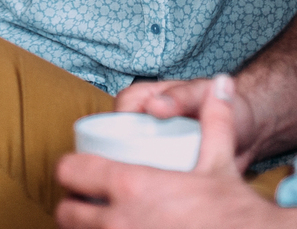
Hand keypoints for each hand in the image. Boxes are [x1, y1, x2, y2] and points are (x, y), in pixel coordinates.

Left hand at [56, 75, 277, 228]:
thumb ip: (217, 120)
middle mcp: (119, 221)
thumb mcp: (221, 162)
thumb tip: (224, 82)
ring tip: (97, 222)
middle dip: (73, 206)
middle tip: (87, 202)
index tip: (79, 172)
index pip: (71, 172)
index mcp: (132, 186)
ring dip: (84, 228)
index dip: (71, 170)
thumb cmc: (231, 210)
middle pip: (66, 213)